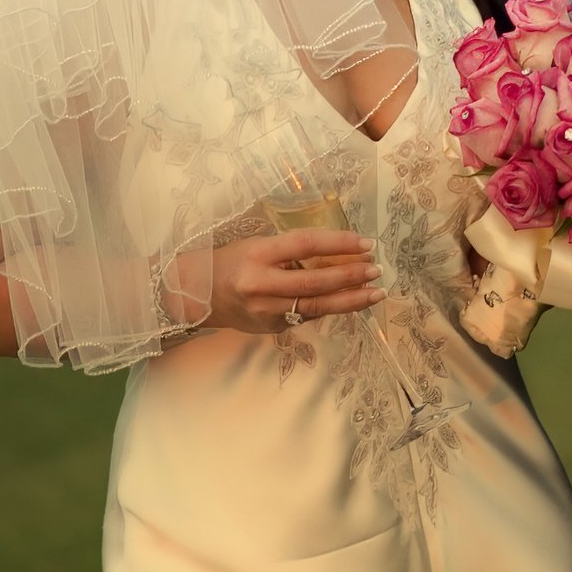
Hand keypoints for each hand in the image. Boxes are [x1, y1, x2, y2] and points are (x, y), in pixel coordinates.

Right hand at [208, 230, 385, 333]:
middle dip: (350, 276)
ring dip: (350, 300)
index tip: (365, 242)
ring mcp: (266, 310)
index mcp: (258, 254)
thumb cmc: (229, 261)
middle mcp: (262, 284)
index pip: (305, 245)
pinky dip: (329, 308)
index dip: (338, 243)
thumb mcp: (256, 245)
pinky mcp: (270, 328)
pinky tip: (349, 302)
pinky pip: (305, 317)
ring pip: (316, 307)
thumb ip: (289, 251)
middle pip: (315, 282)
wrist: (196, 296)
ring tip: (375, 292)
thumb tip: (335, 253)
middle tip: (376, 270)